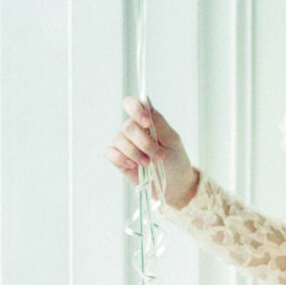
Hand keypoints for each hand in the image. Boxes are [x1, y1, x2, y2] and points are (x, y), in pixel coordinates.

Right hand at [106, 95, 197, 209]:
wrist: (173, 185)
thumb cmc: (175, 160)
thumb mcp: (172, 140)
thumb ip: (158, 121)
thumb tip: (146, 99)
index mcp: (147, 121)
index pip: (132, 104)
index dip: (136, 110)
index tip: (147, 123)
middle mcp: (133, 130)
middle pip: (128, 127)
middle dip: (144, 143)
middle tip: (158, 156)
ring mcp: (124, 144)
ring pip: (118, 139)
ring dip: (135, 153)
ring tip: (148, 164)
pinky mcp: (118, 158)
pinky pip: (109, 152)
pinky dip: (120, 158)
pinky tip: (132, 165)